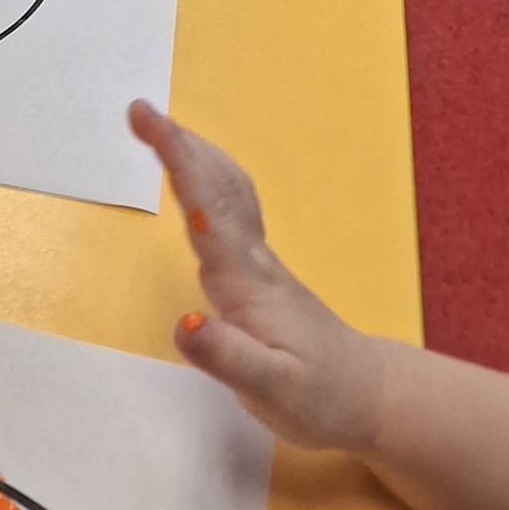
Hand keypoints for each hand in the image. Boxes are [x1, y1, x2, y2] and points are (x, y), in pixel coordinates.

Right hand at [128, 100, 385, 453]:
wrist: (368, 397)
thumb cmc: (320, 398)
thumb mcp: (273, 391)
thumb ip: (227, 358)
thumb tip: (183, 322)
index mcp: (246, 282)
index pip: (206, 210)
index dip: (177, 162)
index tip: (147, 120)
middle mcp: (251, 260)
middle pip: (216, 188)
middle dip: (177, 145)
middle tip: (139, 111)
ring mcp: (258, 263)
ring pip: (227, 192)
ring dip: (194, 155)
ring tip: (160, 128)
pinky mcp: (259, 272)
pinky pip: (232, 207)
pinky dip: (208, 178)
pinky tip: (200, 176)